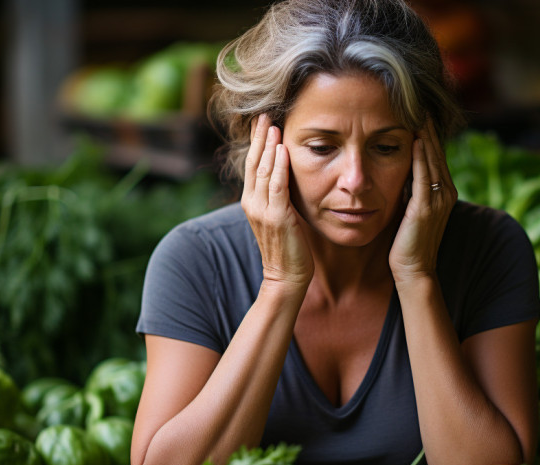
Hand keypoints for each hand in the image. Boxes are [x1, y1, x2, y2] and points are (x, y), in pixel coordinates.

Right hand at [242, 115, 313, 289]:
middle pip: (254, 163)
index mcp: (251, 202)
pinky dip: (279, 166)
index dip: (255, 143)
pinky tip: (282, 149)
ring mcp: (263, 210)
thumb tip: (286, 176)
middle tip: (264, 115)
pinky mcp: (277, 217)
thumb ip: (278, 196)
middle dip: (259, 138)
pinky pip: (277, 186)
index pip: (251, 166)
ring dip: (268, 146)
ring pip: (263, 171)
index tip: (261, 122)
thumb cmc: (288, 247)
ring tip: (273, 125)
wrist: (286, 275)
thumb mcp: (280, 216)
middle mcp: (252, 203)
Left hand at [389, 119, 456, 284]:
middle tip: (420, 105)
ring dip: (425, 136)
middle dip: (428, 129)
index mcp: (444, 193)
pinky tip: (416, 140)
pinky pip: (424, 176)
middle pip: (436, 154)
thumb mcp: (411, 210)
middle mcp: (446, 193)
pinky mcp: (426, 207)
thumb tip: (402, 171)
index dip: (429, 135)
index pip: (435, 157)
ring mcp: (438, 200)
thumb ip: (411, 190)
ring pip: (432, 161)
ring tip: (418, 114)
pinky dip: (420, 157)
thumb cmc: (408, 243)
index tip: (419, 115)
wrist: (414, 270)